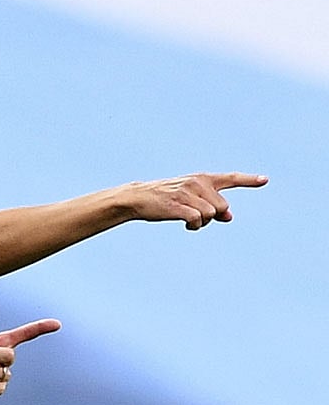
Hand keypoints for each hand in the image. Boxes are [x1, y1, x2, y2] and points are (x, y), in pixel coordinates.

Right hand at [123, 172, 266, 229]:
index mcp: (202, 179)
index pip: (230, 178)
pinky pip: (197, 220)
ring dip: (203, 223)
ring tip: (189, 222)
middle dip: (213, 216)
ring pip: (212, 214)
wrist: (139, 197)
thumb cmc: (165, 199)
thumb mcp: (190, 199)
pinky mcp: (178, 205)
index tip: (265, 180)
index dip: (248, 180)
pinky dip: (194, 226)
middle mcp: (198, 183)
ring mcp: (188, 193)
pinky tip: (186, 226)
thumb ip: (211, 206)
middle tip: (196, 217)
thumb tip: (230, 218)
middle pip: (223, 206)